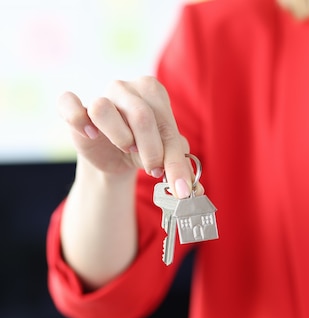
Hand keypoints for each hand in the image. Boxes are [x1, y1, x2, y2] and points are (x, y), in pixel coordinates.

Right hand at [57, 76, 199, 197]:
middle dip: (151, 150)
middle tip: (154, 169)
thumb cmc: (143, 150)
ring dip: (119, 136)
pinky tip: (91, 134)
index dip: (174, 159)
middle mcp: (126, 88)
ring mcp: (99, 94)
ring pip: (103, 108)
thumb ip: (178, 167)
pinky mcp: (73, 107)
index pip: (166, 124)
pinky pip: (69, 103)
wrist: (114, 157)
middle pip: (140, 115)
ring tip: (126, 147)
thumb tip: (191, 190)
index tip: (179, 187)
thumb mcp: (165, 157)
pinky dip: (78, 120)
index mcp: (153, 92)